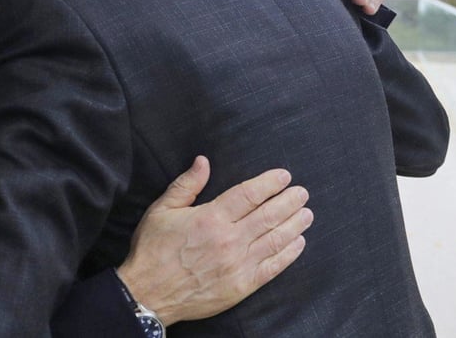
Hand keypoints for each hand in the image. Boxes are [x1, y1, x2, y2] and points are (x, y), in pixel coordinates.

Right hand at [116, 156, 311, 324]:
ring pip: (275, 240)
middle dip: (289, 201)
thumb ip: (186, 184)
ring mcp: (237, 264)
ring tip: (307, 214)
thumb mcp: (162, 210)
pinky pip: (272, 267)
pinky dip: (289, 254)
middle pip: (268, 215)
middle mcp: (228, 240)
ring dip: (294, 225)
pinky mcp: (241, 286)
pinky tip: (299, 243)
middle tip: (302, 193)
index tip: (284, 176)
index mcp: (210, 218)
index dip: (269, 183)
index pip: (248, 194)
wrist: (148, 293)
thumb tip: (203, 161)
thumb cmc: (152, 250)